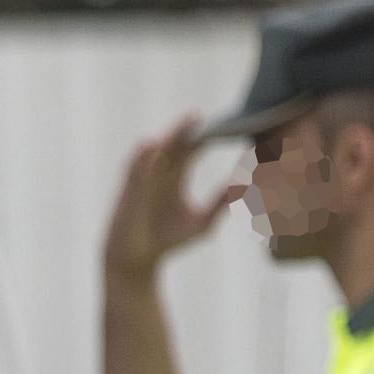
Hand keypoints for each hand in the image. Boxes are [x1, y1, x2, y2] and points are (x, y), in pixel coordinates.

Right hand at [104, 115, 250, 286]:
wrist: (137, 258)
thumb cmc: (168, 240)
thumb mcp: (202, 224)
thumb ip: (220, 205)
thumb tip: (243, 189)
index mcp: (177, 174)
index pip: (194, 148)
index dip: (208, 136)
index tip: (225, 124)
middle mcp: (160, 171)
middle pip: (176, 143)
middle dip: (185, 129)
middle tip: (199, 115)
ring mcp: (144, 178)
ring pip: (156, 151)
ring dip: (167, 136)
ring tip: (180, 124)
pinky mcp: (129, 190)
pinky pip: (134, 169)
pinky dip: (142, 156)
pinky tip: (151, 145)